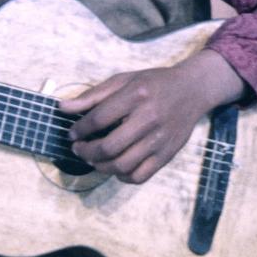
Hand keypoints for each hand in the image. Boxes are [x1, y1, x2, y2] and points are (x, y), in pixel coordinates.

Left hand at [62, 50, 243, 183]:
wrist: (193, 90)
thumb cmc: (154, 83)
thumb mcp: (124, 80)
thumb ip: (93, 95)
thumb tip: (63, 107)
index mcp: (136, 95)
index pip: (99, 119)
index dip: (80, 129)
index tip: (72, 133)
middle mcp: (149, 118)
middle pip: (109, 146)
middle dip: (86, 152)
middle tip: (79, 149)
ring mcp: (160, 139)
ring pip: (123, 165)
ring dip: (101, 166)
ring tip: (93, 159)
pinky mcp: (167, 154)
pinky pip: (140, 176)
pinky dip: (123, 176)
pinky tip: (116, 167)